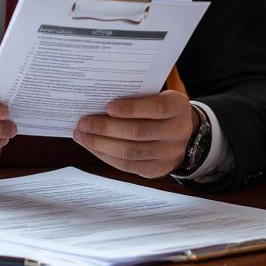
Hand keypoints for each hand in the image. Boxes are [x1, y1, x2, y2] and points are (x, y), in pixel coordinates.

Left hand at [72, 90, 194, 178]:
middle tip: (83, 123)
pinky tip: (92, 147)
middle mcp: (178, 132)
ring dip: (101, 144)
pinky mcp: (157, 170)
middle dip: (106, 128)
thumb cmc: (161, 109)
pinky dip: (106, 156)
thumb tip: (99, 104)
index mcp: (178, 107)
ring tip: (82, 136)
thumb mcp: (158, 96)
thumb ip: (137, 98)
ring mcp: (169, 154)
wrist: (183, 133)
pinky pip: (128, 166)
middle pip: (139, 132)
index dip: (131, 109)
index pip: (156, 108)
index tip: (108, 107)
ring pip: (130, 152)